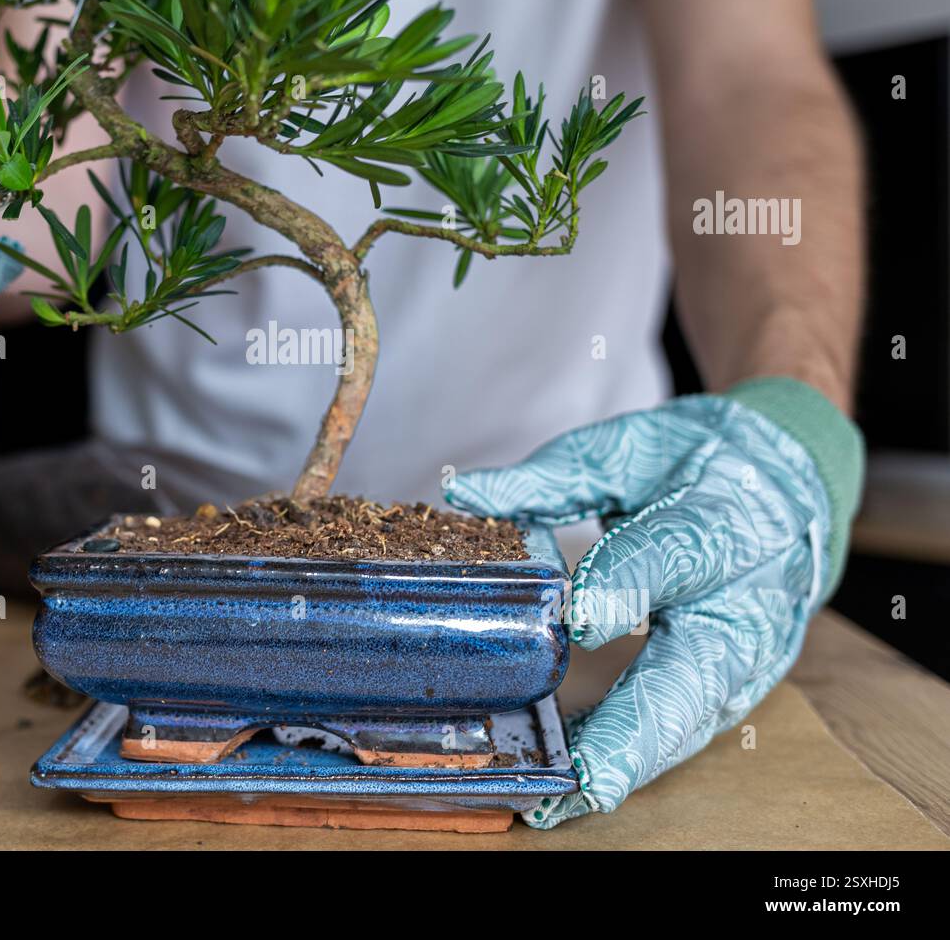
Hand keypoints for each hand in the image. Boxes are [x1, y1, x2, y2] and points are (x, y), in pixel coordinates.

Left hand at [447, 379, 862, 827]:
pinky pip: (681, 731)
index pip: (673, 554)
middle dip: (635, 731)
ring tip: (563, 800)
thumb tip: (463, 492)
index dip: (625, 586)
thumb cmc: (698, 467)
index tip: (578, 618)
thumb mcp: (628, 450)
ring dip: (627, 766)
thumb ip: (550, 480)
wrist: (786, 487)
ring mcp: (744, 655)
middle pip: (697, 671)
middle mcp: (741, 599)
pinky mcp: (732, 685)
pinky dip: (632, 764)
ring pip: (689, 723)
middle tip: (580, 775)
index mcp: (721, 519)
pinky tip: (579, 788)